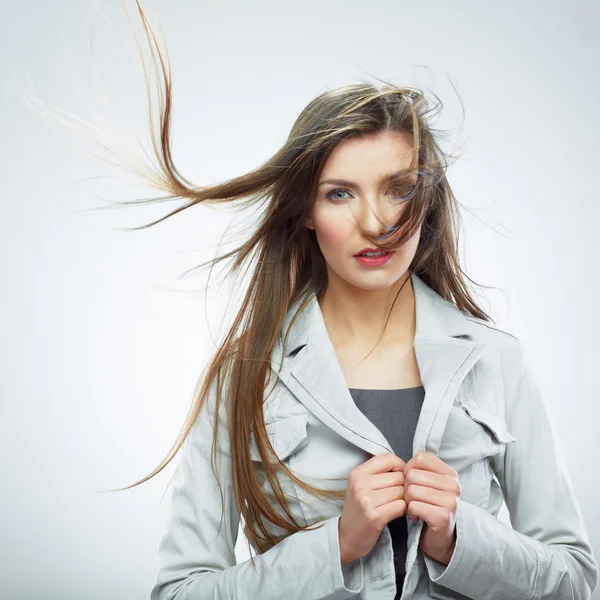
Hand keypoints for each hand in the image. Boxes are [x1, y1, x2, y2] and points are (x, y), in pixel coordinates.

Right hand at [338, 452, 405, 564]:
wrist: (347, 537)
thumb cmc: (358, 509)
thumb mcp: (361, 484)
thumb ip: (378, 472)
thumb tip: (405, 465)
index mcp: (358, 472)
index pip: (388, 458)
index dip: (400, 466)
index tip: (401, 476)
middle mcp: (360, 484)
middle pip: (398, 476)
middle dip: (403, 486)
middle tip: (398, 495)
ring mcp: (366, 500)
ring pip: (402, 491)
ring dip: (404, 499)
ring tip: (395, 504)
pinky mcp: (375, 517)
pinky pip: (401, 506)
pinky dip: (402, 510)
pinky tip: (394, 512)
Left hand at [403, 451, 459, 565]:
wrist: (439, 537)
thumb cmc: (429, 505)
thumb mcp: (428, 483)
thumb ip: (419, 469)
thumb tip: (399, 463)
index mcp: (450, 473)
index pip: (420, 458)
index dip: (409, 469)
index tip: (413, 482)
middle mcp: (453, 485)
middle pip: (413, 475)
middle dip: (406, 487)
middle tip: (413, 499)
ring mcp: (450, 501)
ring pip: (411, 490)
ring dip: (408, 501)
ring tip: (416, 507)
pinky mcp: (442, 516)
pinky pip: (413, 506)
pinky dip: (410, 512)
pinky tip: (417, 517)